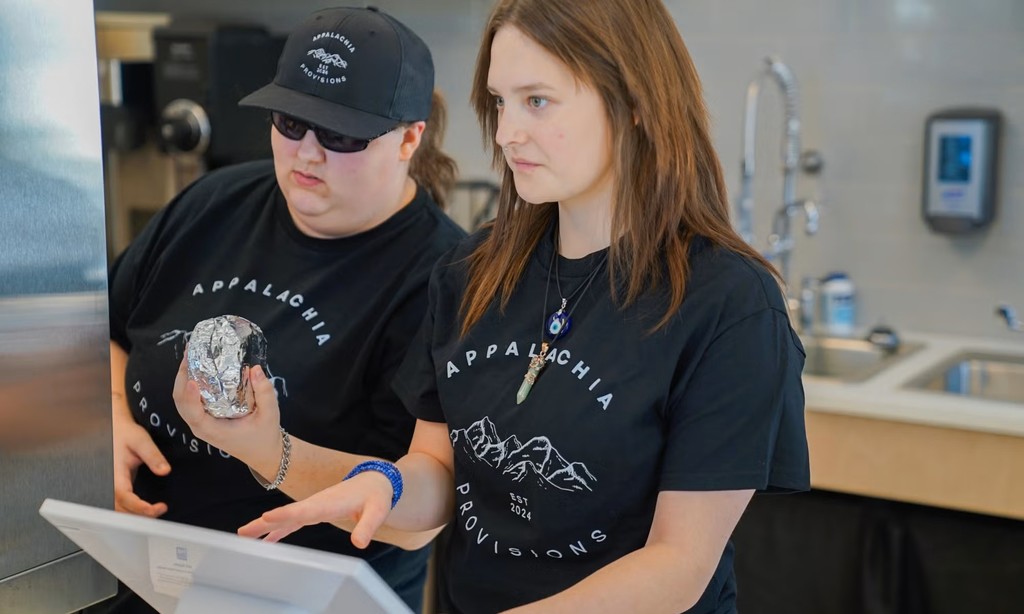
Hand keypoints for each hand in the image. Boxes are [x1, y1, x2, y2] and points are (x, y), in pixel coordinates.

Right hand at [112, 409, 169, 516]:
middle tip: (161, 510)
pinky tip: (148, 510)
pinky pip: (121, 505)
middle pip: (121, 510)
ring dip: (136, 515)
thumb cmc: (125, 433)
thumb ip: (153, 456)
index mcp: (114, 474)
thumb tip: (165, 471)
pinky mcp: (116, 488)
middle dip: (140, 515)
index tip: (158, 508)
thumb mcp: (141, 440)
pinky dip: (132, 511)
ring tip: (157, 510)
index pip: (125, 498)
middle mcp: (109, 484)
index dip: (140, 508)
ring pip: (119, 510)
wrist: (113, 428)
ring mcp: (111, 487)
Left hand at [172, 356, 280, 467]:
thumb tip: (255, 369)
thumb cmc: (265, 435)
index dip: (189, 396)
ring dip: (183, 377)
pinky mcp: (203, 417)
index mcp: (213, 430)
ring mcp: (199, 422)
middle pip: (181, 401)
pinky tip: (197, 367)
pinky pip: (189, 399)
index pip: (193, 413)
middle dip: (182, 377)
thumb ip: (264, 392)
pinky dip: (188, 383)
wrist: (263, 451)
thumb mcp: (270, 414)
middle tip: (189, 353)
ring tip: (190, 354)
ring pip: (181, 399)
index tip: (192, 380)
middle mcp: (201, 426)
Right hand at [238, 471, 394, 548]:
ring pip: (286, 518)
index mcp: (329, 502)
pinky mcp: (315, 511)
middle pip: (287, 515)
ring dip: (265, 527)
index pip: (305, 510)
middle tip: (243, 532)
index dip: (286, 514)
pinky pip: (293, 522)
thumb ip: (368, 526)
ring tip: (244, 536)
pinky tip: (267, 541)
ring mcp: (313, 507)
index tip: (267, 518)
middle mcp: (317, 504)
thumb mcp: (377, 511)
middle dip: (265, 523)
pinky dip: (279, 531)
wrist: (375, 481)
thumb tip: (359, 543)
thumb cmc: (376, 496)